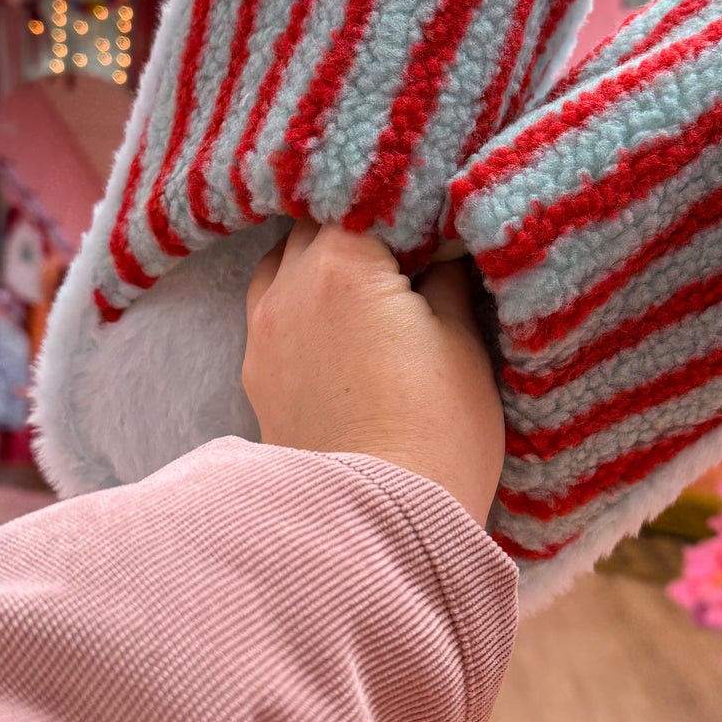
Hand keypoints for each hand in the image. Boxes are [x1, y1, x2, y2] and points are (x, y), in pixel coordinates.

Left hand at [243, 221, 503, 527]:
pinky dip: (300, 302)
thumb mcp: (464, 343)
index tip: (431, 204)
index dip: (400, 194)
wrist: (377, 527)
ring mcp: (263, 333)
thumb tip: (444, 244)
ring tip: (366, 279)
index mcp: (344, 263)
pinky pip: (271, 312)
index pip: (362, 193)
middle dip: (356, 222)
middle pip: (315, 222)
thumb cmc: (438, 433)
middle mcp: (289, 286)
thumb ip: (448, 278)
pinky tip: (338, 323)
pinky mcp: (257, 376)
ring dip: (318, 260)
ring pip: (283, 263)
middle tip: (406, 238)